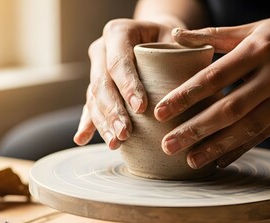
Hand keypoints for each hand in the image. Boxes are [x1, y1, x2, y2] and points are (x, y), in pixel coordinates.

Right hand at [73, 18, 175, 148]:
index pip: (119, 61)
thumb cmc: (170, 39)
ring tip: (115, 143)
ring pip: (93, 98)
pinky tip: (81, 139)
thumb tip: (188, 74)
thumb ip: (180, 51)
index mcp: (118, 32)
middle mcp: (101, 49)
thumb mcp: (176, 37)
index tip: (140, 107)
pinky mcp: (95, 87)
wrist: (156, 37)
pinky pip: (89, 107)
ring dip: (103, 123)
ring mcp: (96, 69)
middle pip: (102, 83)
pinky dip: (88, 124)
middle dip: (113, 111)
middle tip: (125, 133)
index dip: (128, 85)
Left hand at [155, 14, 269, 168]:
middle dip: (195, 130)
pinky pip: (265, 135)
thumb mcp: (254, 28)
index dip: (186, 96)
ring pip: (247, 128)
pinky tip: (220, 161)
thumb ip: (214, 36)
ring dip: (216, 147)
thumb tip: (175, 36)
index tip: (161, 112)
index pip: (215, 76)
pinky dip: (242, 149)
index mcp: (259, 49)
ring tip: (190, 161)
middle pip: (229, 109)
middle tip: (168, 146)